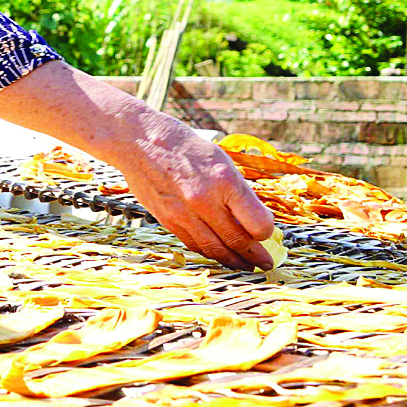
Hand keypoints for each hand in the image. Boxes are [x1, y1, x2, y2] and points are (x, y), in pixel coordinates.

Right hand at [115, 120, 279, 269]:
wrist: (138, 141)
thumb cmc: (184, 147)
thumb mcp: (221, 161)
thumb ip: (237, 191)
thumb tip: (255, 220)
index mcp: (224, 182)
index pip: (257, 224)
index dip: (266, 233)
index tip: (268, 234)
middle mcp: (204, 200)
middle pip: (237, 240)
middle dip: (255, 256)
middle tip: (265, 263)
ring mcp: (182, 212)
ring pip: (214, 248)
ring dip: (233, 261)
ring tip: (245, 266)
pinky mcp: (166, 219)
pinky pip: (193, 243)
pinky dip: (209, 251)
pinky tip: (218, 253)